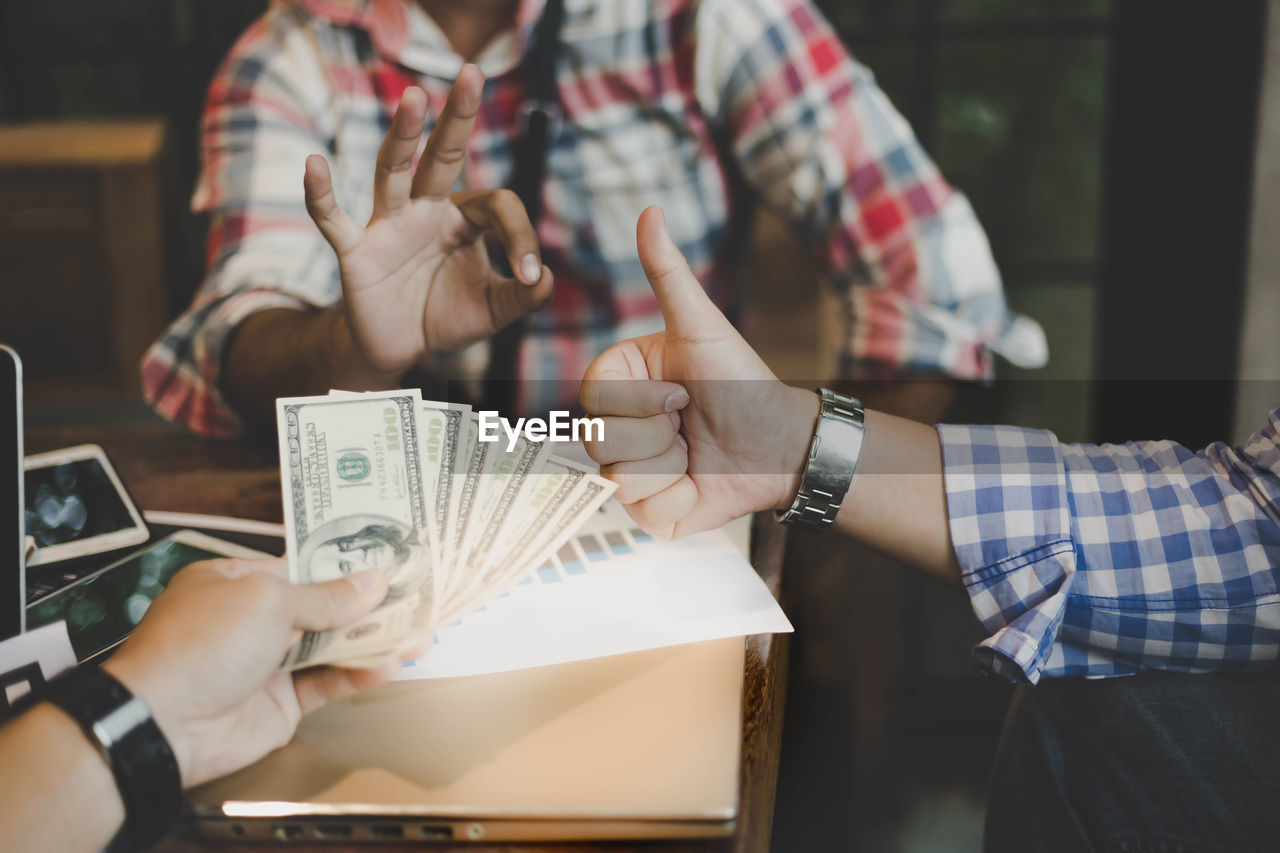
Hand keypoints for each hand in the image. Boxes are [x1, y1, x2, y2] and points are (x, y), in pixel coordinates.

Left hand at [103, 558, 395, 787]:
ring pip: (331, 647)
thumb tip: (372, 583)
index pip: (301, 568)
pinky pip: (328, 683)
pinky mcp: (282, 702)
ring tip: (416, 634)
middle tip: (415, 598)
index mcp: (236, 582)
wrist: (165, 722)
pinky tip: (387, 665)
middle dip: (368, 605)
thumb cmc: (202, 644)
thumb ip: (326, 596)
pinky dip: (359, 674)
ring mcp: (267, 663)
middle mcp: (252, 620)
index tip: (388, 562)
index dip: (345, 566)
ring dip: (372, 641)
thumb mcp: (268, 600)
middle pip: (322, 608)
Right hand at [303, 64, 553, 373]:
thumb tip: (548, 279)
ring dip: (402, 136)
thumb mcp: (493, 310)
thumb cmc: (446, 316)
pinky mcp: (356, 250)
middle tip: (472, 73)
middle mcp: (425, 209)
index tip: (530, 275)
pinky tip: (315, 164)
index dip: (520, 238)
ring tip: (414, 98)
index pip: (498, 206)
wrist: (399, 348)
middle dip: (456, 118)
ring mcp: (388, 225)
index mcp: (463, 219)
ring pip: (393, 171)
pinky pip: (334, 218)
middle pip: (441, 157)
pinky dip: (321, 194)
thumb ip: (524, 297)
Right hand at [579, 206, 818, 537]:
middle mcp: (616, 426)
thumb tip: (652, 211)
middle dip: (657, 429)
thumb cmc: (743, 381)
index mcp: (620, 382)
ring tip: (693, 449)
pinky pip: (636, 506)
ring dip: (668, 460)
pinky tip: (695, 478)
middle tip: (689, 420)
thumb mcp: (702, 327)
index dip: (640, 398)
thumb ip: (668, 273)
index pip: (594, 395)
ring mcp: (628, 470)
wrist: (783, 443)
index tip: (680, 390)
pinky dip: (673, 492)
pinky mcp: (646, 510)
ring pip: (616, 473)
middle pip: (597, 437)